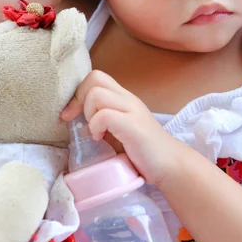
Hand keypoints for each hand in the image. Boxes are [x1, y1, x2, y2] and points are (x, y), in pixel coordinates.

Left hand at [60, 70, 179, 185]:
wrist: (170, 165)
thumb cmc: (142, 151)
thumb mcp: (119, 130)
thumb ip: (102, 120)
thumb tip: (74, 121)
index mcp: (124, 98)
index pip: (96, 76)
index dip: (78, 93)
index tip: (71, 115)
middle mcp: (128, 99)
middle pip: (95, 77)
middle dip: (79, 99)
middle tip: (80, 121)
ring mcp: (132, 110)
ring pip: (97, 93)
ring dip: (88, 113)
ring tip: (95, 131)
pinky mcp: (134, 126)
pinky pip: (104, 115)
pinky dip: (96, 126)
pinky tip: (100, 139)